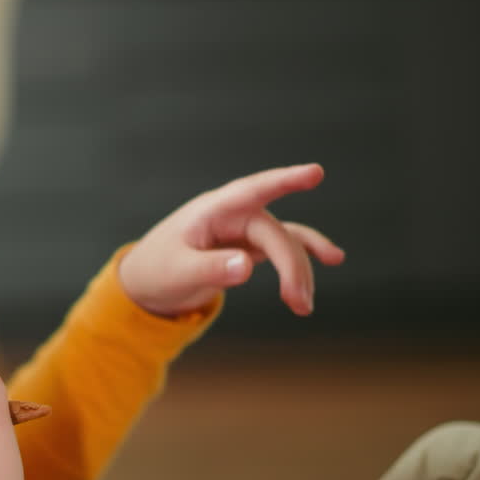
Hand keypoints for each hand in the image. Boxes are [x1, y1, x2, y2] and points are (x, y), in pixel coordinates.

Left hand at [118, 163, 345, 317]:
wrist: (148, 283)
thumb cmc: (157, 271)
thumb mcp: (177, 273)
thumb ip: (210, 269)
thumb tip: (247, 266)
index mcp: (211, 210)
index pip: (251, 191)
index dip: (283, 181)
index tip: (315, 173)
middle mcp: (233, 215)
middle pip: (275, 233)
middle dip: (292, 266)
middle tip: (299, 303)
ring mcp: (244, 229)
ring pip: (285, 242)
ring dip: (299, 271)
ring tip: (304, 306)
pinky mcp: (250, 246)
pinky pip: (284, 247)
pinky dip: (302, 259)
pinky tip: (331, 259)